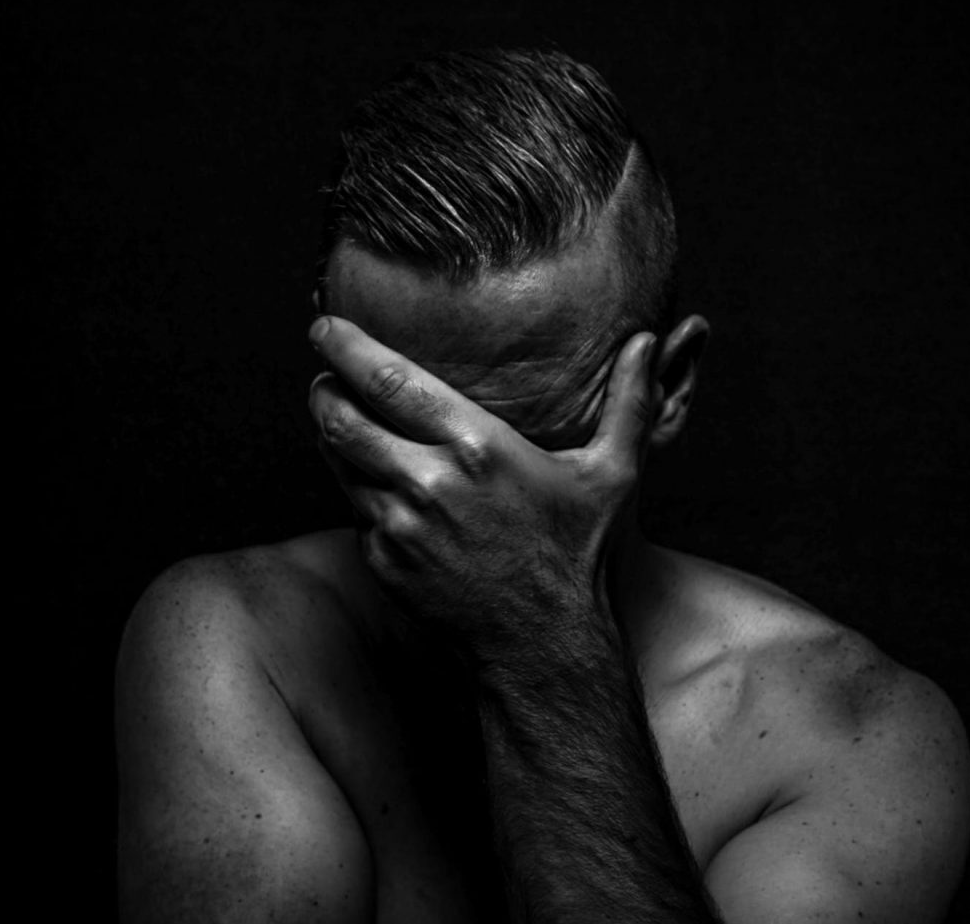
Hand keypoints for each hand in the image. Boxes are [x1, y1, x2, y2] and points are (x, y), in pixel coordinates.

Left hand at [308, 316, 655, 659]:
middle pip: (341, 417)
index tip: (325, 326)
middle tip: (323, 373)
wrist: (542, 642)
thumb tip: (647, 341)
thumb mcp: (612, 474)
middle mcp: (429, 482)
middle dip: (323, 387)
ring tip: (337, 415)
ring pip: (338, 462)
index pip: (388, 380)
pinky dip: (355, 485)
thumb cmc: (578, 553)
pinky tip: (373, 478)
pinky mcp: (384, 561)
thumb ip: (628, 402)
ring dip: (330, 433)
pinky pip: (354, 508)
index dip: (345, 347)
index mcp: (478, 446)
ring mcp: (400, 526)